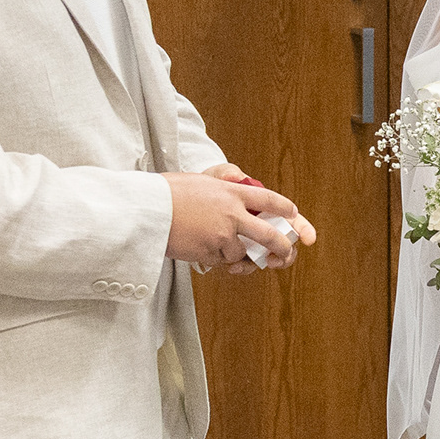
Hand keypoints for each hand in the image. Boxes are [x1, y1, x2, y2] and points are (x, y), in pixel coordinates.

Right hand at [166, 172, 307, 272]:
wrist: (146, 210)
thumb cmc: (168, 193)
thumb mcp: (200, 179)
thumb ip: (222, 179)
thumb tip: (240, 176)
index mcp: (231, 192)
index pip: (268, 200)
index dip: (284, 208)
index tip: (293, 214)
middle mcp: (232, 214)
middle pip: (269, 235)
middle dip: (282, 247)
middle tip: (287, 253)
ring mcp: (222, 235)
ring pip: (242, 253)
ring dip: (236, 255)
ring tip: (219, 246)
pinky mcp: (210, 253)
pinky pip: (221, 262)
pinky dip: (217, 260)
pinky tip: (204, 250)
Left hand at [210, 165, 312, 265]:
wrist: (185, 204)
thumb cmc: (208, 186)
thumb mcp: (215, 175)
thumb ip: (226, 173)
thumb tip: (236, 176)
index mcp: (261, 206)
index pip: (288, 216)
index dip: (302, 228)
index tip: (309, 239)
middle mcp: (259, 224)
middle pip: (282, 242)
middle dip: (285, 254)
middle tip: (277, 260)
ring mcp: (247, 239)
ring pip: (264, 257)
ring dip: (259, 263)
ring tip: (244, 264)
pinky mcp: (232, 252)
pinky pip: (244, 263)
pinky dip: (241, 267)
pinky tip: (231, 266)